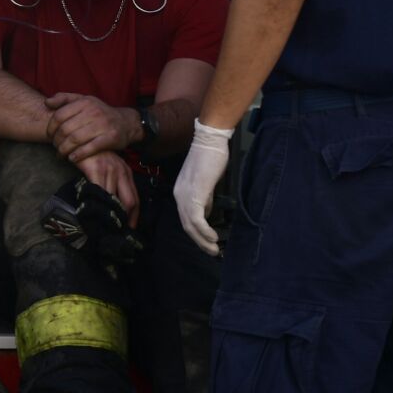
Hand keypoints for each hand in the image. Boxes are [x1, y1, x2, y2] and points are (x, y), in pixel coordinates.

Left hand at [46, 92, 131, 162]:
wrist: (126, 122)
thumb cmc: (100, 112)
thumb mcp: (84, 100)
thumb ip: (65, 99)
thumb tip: (46, 103)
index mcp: (84, 102)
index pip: (59, 115)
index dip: (50, 128)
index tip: (49, 136)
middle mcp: (93, 112)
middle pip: (66, 129)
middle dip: (57, 141)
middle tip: (55, 147)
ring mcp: (102, 125)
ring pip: (75, 140)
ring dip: (64, 150)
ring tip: (61, 155)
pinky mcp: (110, 138)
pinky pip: (89, 148)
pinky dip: (78, 155)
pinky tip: (72, 158)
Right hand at [75, 150, 139, 227]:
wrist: (80, 139)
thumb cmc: (93, 156)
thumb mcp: (108, 169)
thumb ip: (113, 184)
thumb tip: (114, 206)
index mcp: (126, 173)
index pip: (135, 199)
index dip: (133, 216)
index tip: (129, 229)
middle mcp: (121, 172)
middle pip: (129, 201)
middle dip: (125, 219)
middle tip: (119, 232)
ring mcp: (110, 170)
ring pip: (114, 199)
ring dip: (110, 214)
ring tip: (106, 226)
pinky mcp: (96, 169)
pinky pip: (99, 191)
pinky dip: (98, 203)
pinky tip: (94, 212)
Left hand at [175, 119, 232, 254]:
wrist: (210, 141)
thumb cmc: (211, 157)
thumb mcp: (206, 182)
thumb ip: (205, 198)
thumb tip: (207, 213)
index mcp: (180, 192)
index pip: (185, 218)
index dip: (196, 232)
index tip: (207, 242)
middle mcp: (179, 195)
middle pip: (186, 225)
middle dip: (199, 241)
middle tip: (211, 251)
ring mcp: (185, 195)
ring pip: (190, 226)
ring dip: (203, 240)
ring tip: (214, 248)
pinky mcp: (195, 194)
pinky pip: (197, 220)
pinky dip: (204, 231)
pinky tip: (213, 237)